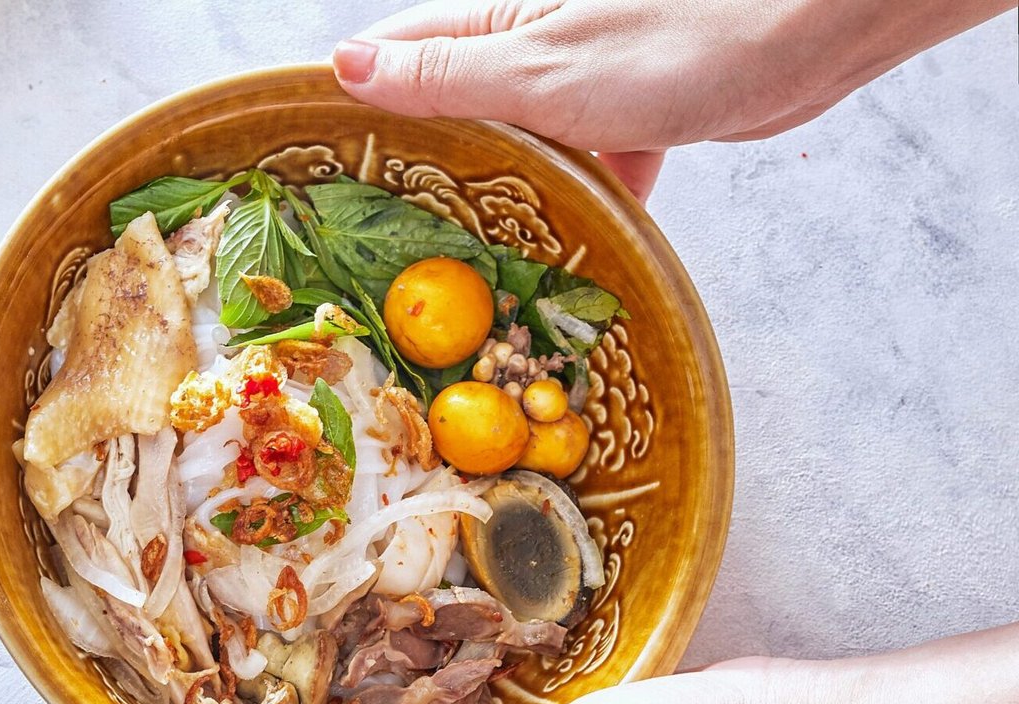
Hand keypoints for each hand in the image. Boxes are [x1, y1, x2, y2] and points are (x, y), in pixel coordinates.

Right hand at [332, 0, 1016, 201]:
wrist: (802, 39)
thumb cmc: (676, 40)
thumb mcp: (539, 71)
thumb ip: (444, 76)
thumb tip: (345, 66)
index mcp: (490, 25)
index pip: (391, 59)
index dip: (349, 110)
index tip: (314, 177)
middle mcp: (525, 46)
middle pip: (449, 111)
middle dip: (421, 171)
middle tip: (383, 245)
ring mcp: (578, 80)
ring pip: (518, 146)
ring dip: (503, 197)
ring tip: (469, 264)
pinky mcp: (632, 110)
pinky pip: (586, 163)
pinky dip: (582, 202)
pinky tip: (579, 249)